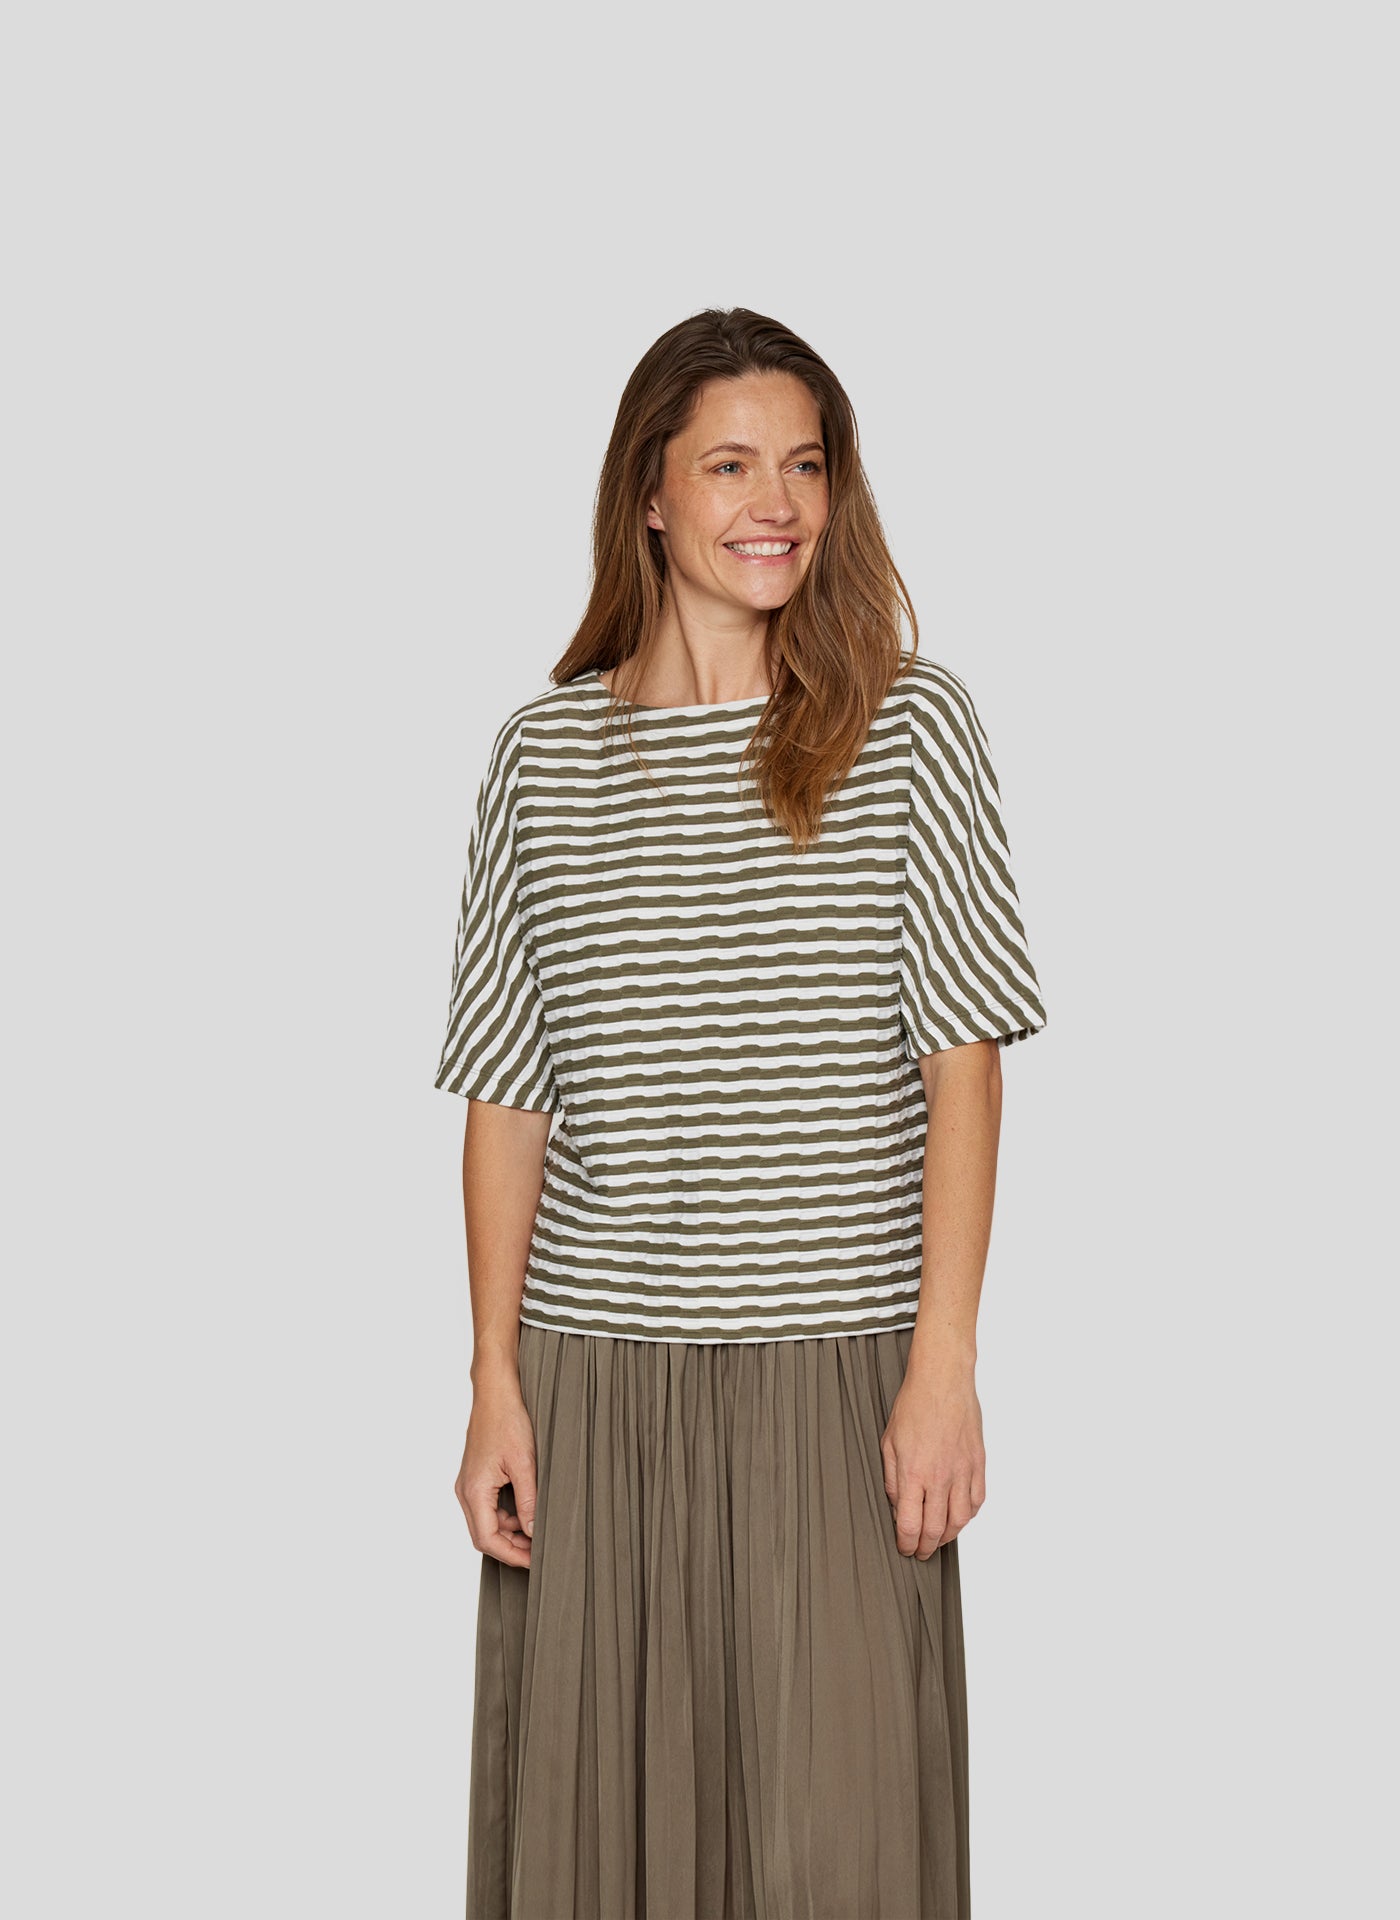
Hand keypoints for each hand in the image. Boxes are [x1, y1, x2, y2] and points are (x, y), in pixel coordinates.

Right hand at [455, 1377, 537, 1567]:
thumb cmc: (508, 1420)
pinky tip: (526, 1511)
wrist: (496, 1391)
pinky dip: (505, 1515)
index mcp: (474, 1490)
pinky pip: (487, 1507)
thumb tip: (533, 1532)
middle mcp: (465, 1490)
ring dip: (509, 1531)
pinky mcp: (476, 1476)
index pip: (487, 1539)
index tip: (534, 1562)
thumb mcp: (525, 1463)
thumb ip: (529, 1500)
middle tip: (539, 1550)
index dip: (511, 1555)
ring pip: (485, 1522)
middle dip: (511, 1546)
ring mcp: (468, 1483)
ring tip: (536, 1531)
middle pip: (483, 1534)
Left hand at [880, 1365, 985, 1558]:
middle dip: (925, 1547)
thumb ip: (893, 1480)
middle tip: (920, 1551)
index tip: (904, 1548)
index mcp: (914, 1473)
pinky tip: (959, 1516)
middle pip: (935, 1529)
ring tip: (938, 1539)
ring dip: (948, 1537)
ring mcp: (963, 1472)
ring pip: (960, 1521)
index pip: (910, 1525)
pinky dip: (968, 1515)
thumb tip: (897, 1506)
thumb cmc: (914, 1406)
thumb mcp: (889, 1443)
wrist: (942, 1381)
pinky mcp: (978, 1464)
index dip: (906, 1544)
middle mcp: (940, 1477)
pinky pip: (977, 1501)